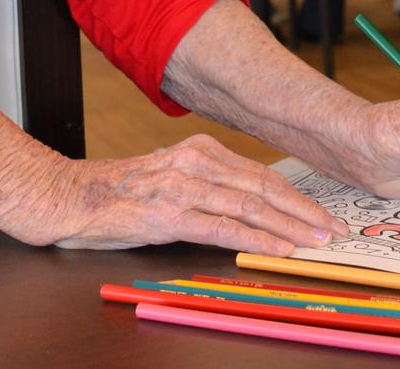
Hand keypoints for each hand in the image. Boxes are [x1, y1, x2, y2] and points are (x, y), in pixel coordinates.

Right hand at [16, 134, 343, 253]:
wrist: (66, 195)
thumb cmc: (115, 192)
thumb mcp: (168, 176)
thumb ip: (205, 185)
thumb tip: (245, 206)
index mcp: (199, 151)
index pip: (259, 174)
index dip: (295, 196)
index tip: (321, 213)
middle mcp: (195, 162)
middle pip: (263, 187)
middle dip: (304, 211)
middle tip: (333, 229)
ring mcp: (183, 187)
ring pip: (250, 206)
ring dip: (289, 226)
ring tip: (316, 241)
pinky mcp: (169, 214)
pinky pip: (222, 228)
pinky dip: (256, 240)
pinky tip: (277, 249)